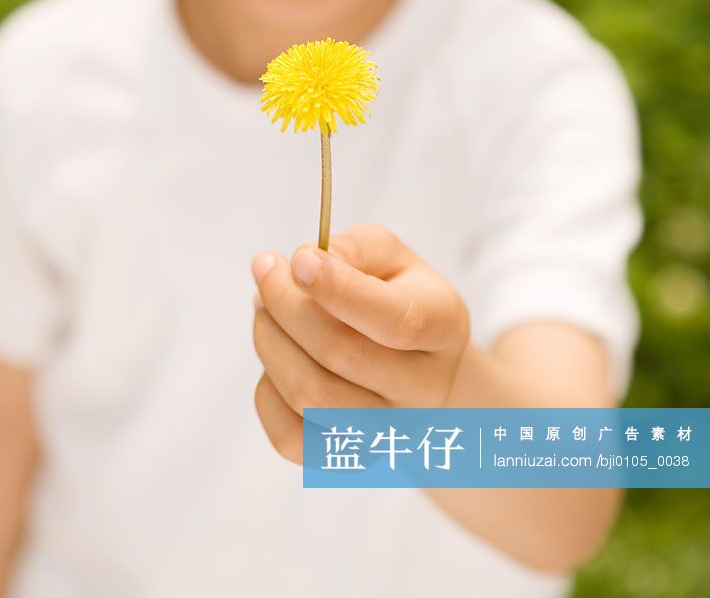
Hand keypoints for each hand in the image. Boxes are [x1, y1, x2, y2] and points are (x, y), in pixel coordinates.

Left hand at [250, 221, 469, 464]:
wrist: (414, 363)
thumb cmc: (396, 296)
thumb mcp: (390, 256)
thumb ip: (356, 248)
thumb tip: (310, 263)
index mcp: (444, 327)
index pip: (396, 321)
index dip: (338, 289)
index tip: (298, 259)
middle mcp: (425, 389)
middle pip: (342, 355)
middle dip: (286, 303)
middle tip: (266, 269)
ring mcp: (389, 432)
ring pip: (310, 398)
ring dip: (270, 341)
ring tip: (264, 307)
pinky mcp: (347, 460)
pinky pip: (289, 437)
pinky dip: (266, 388)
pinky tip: (278, 353)